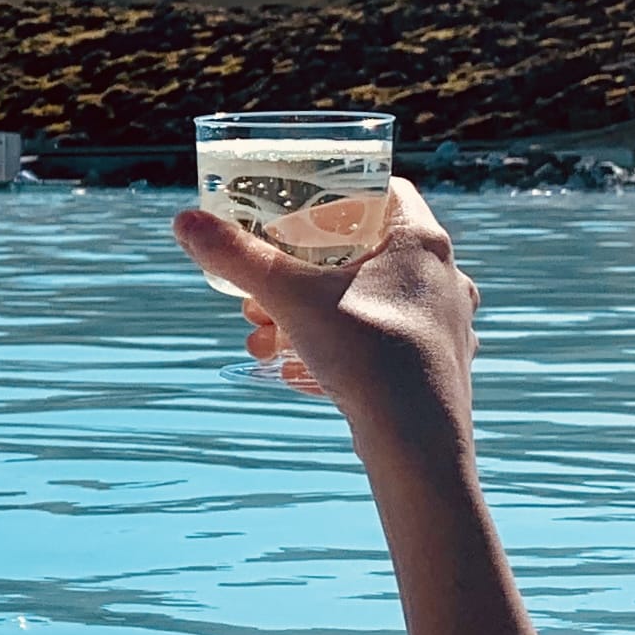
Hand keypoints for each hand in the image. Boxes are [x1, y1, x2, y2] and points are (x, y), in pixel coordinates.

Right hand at [173, 179, 479, 460]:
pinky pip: (388, 340)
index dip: (337, 196)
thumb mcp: (290, 297)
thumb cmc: (365, 356)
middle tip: (266, 291)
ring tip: (270, 338)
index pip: (382, 191)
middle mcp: (446, 276)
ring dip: (318, 313)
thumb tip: (186, 221)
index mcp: (422, 241)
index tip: (297, 214)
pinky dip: (347, 346)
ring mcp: (448, 322)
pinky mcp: (443, 364)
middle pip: (368, 250)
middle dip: (306, 271)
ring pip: (374, 299)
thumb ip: (239, 257)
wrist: (418, 442)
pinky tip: (308, 369)